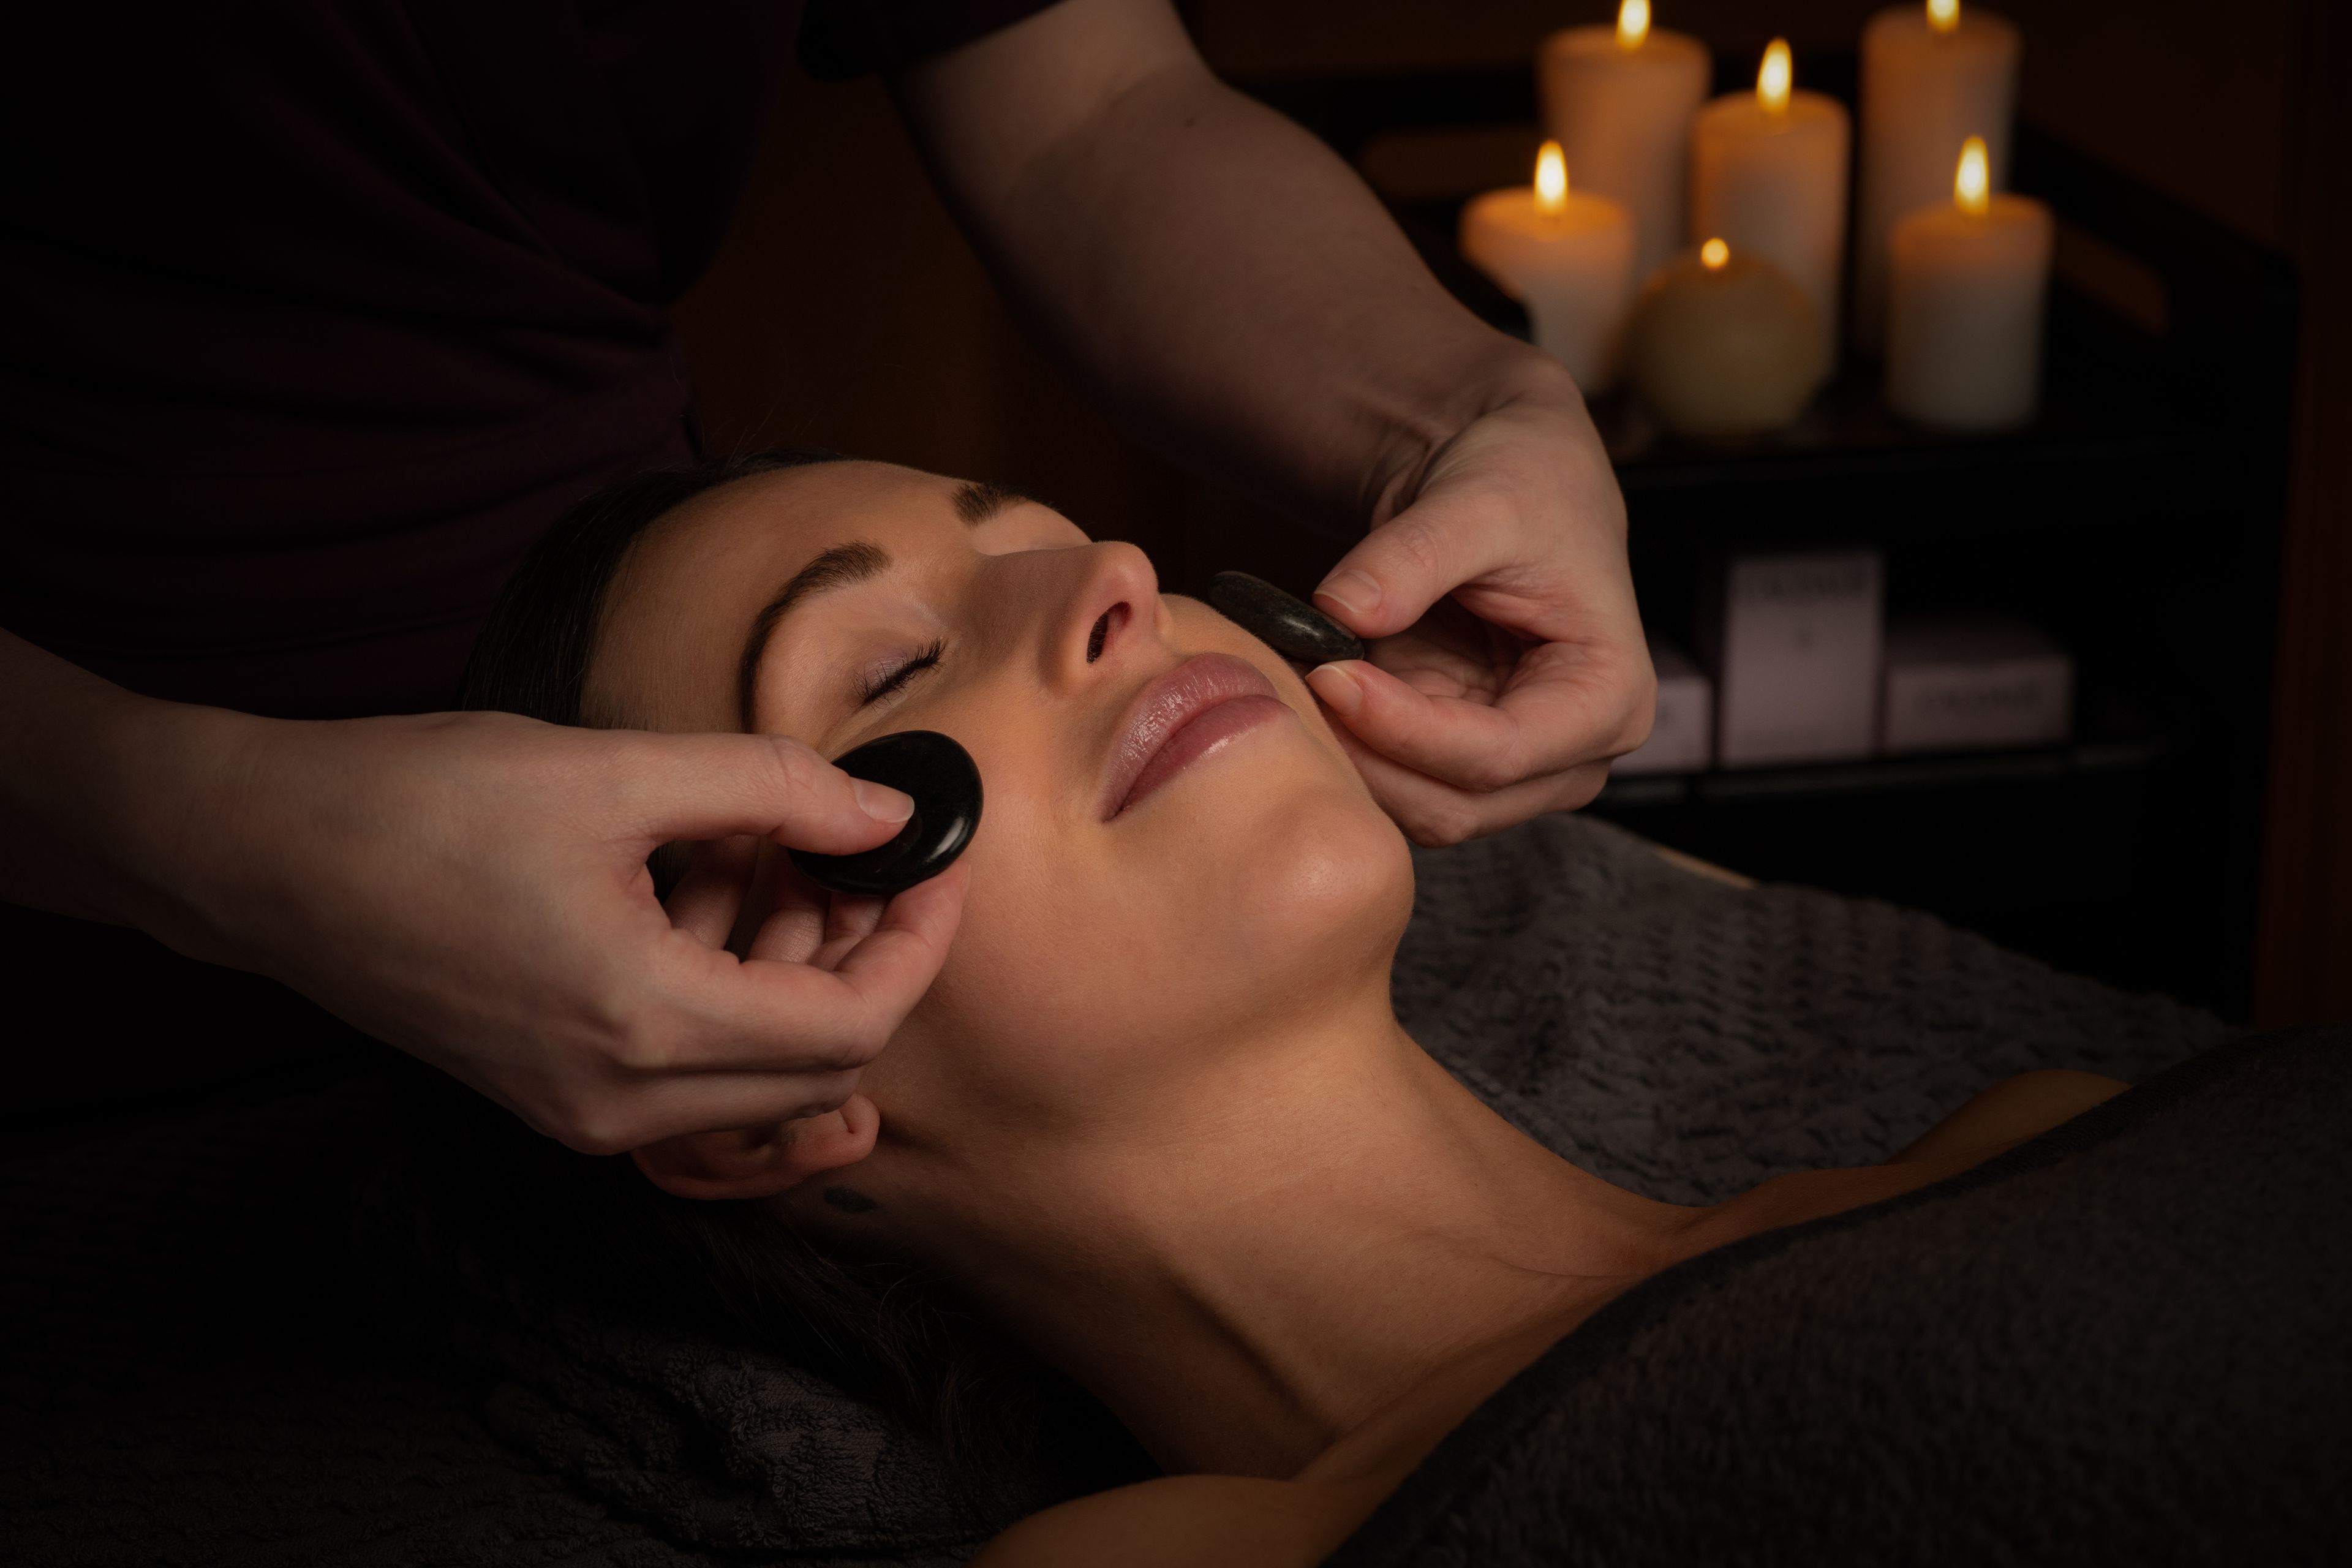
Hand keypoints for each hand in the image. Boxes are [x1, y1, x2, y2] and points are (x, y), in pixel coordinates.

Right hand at [141, 708, 964, 1153]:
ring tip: (750, 847)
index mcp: (644, 1025)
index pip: (852, 1026)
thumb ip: (776, 791)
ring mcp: (583, 1113)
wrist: (262, 856)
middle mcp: (620, 1102)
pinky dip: (725, 986)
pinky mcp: (555, 1094)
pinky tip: (693, 885)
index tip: (935, 859)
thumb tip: (887, 811)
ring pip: (757, 1069)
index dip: (916, 941)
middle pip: (819, 1063)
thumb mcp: (617, 769)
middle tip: (843, 846)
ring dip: (787, 965)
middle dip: (856, 953)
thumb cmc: (420, 802)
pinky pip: (691, 1067)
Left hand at [1303, 379, 1654, 845]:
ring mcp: (1519, 771)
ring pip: (1421, 810)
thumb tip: (1337, 609)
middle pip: (1457, 804)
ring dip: (1354, 763)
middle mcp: (1573, 756)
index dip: (1405, 729)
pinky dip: (1351, 753)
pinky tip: (1314, 697)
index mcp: (1608, 698)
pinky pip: (1398, 785)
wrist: (1515, 481)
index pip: (1498, 754)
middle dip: (1370, 756)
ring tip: (1299, 686)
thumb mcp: (1474, 503)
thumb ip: (1409, 558)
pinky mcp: (1462, 760)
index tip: (1331, 674)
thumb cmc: (1524, 484)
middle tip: (1296, 687)